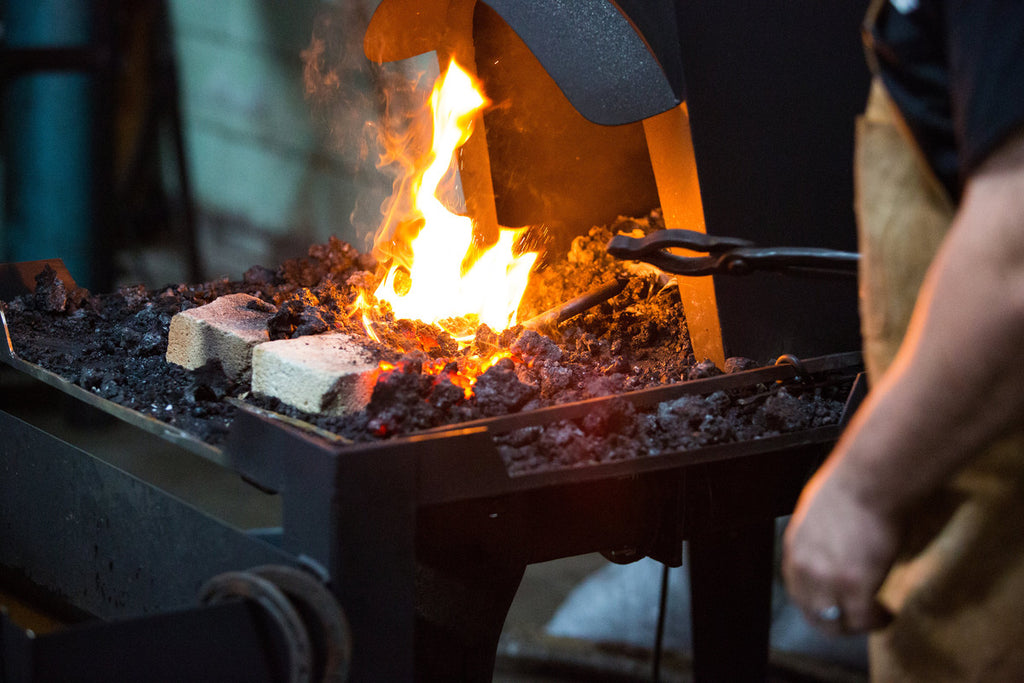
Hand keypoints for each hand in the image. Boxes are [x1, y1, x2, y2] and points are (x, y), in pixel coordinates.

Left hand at [782, 469, 897, 633]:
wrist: (869, 481)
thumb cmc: (853, 485)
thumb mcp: (819, 512)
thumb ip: (819, 535)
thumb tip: (833, 542)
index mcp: (795, 548)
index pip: (798, 590)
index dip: (818, 603)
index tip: (837, 604)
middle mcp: (805, 568)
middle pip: (813, 613)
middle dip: (836, 622)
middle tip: (858, 620)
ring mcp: (827, 580)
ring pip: (836, 623)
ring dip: (857, 625)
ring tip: (876, 618)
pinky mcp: (855, 587)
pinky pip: (863, 619)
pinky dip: (877, 621)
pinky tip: (888, 614)